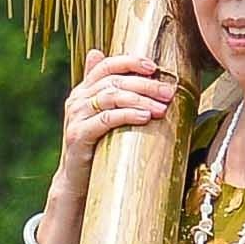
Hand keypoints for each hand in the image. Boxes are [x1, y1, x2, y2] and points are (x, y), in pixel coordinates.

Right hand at [42, 51, 179, 243]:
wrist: (77, 181)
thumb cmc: (98, 146)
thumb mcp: (105, 116)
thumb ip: (110, 93)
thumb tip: (115, 64)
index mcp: (83, 90)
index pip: (107, 66)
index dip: (130, 62)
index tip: (154, 67)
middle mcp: (77, 99)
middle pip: (114, 82)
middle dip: (145, 85)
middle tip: (168, 92)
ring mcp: (76, 117)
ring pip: (111, 98)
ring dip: (140, 100)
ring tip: (161, 108)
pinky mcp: (78, 135)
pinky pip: (106, 120)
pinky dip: (127, 115)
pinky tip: (144, 117)